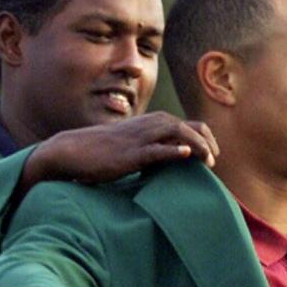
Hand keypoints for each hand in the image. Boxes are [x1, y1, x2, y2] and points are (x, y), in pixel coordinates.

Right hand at [22, 112, 219, 189]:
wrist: (73, 151)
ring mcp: (139, 139)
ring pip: (176, 133)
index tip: (211, 155)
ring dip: (197, 146)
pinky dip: (172, 151)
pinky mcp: (130, 154)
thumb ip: (150, 149)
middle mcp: (147, 126)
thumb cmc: (101, 152)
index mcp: (149, 124)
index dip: (203, 137)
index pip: (186, 124)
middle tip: (214, 161)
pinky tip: (186, 156)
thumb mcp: (130, 146)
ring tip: (209, 161)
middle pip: (188, 126)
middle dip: (206, 142)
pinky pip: (156, 149)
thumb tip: (168, 159)